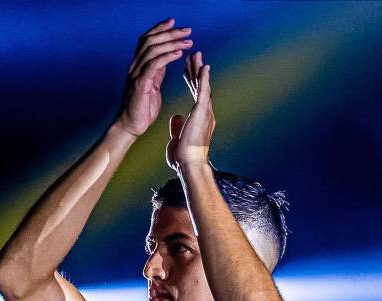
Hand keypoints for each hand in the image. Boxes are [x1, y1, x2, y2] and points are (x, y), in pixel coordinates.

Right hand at [115, 18, 192, 137]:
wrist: (131, 126)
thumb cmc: (142, 109)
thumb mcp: (152, 86)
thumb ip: (156, 72)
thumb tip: (165, 60)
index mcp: (138, 66)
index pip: (148, 40)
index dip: (160, 29)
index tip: (174, 23)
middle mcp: (135, 66)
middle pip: (151, 40)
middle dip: (170, 33)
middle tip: (188, 30)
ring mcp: (136, 74)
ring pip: (153, 50)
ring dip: (172, 43)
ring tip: (187, 42)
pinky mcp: (140, 84)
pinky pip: (154, 65)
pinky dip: (167, 57)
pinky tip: (178, 54)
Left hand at [166, 51, 214, 170]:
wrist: (189, 165)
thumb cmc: (184, 157)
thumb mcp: (177, 138)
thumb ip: (177, 126)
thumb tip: (175, 118)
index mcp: (199, 120)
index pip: (196, 96)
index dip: (192, 82)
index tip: (187, 70)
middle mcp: (206, 115)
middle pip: (201, 88)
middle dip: (196, 72)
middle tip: (193, 56)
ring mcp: (206, 113)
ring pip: (203, 87)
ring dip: (200, 70)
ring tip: (197, 55)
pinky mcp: (203, 114)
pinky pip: (204, 92)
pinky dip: (204, 79)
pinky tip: (203, 67)